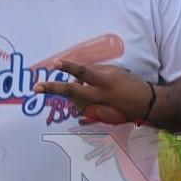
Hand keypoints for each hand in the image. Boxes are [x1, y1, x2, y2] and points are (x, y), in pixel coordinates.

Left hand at [35, 61, 154, 124]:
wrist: (144, 106)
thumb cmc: (130, 85)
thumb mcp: (114, 72)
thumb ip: (95, 71)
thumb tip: (79, 74)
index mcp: (104, 83)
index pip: (83, 73)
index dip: (69, 67)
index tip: (56, 63)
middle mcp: (97, 97)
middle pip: (70, 92)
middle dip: (52, 88)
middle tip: (36, 88)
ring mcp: (95, 109)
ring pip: (74, 99)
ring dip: (74, 92)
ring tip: (88, 88)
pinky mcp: (95, 117)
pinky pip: (81, 106)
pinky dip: (82, 100)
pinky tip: (93, 97)